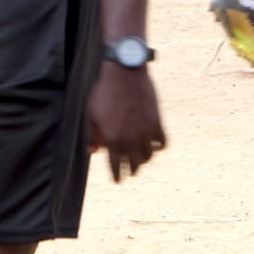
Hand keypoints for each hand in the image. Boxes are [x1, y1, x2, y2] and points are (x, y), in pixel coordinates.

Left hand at [89, 64, 166, 181]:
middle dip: (131, 170)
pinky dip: (159, 147)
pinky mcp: (157, 122)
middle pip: (133, 164)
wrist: (125, 72)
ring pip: (148, 156)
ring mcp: (145, 131)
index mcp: (112, 139)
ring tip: (141, 160)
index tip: (118, 180)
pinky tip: (155, 146)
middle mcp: (129, 139)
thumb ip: (91, 135)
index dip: (117, 176)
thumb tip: (93, 152)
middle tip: (130, 172)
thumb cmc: (104, 92)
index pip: (115, 166)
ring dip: (144, 160)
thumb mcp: (91, 114)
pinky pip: (162, 143)